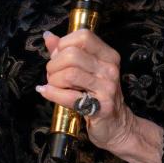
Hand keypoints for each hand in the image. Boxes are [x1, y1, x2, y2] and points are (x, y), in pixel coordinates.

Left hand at [37, 29, 136, 153]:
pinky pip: (69, 96)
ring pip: (69, 74)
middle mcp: (110, 69)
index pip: (83, 36)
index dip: (64, 44)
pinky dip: (52, 93)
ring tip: (54, 86)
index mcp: (108, 55)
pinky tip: (46, 92)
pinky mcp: (101, 106)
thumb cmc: (98, 96)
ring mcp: (107, 87)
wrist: (117, 126)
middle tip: (53, 75)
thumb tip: (49, 37)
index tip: (59, 57)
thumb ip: (67, 52)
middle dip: (54, 65)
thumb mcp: (86, 70)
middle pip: (72, 55)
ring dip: (53, 80)